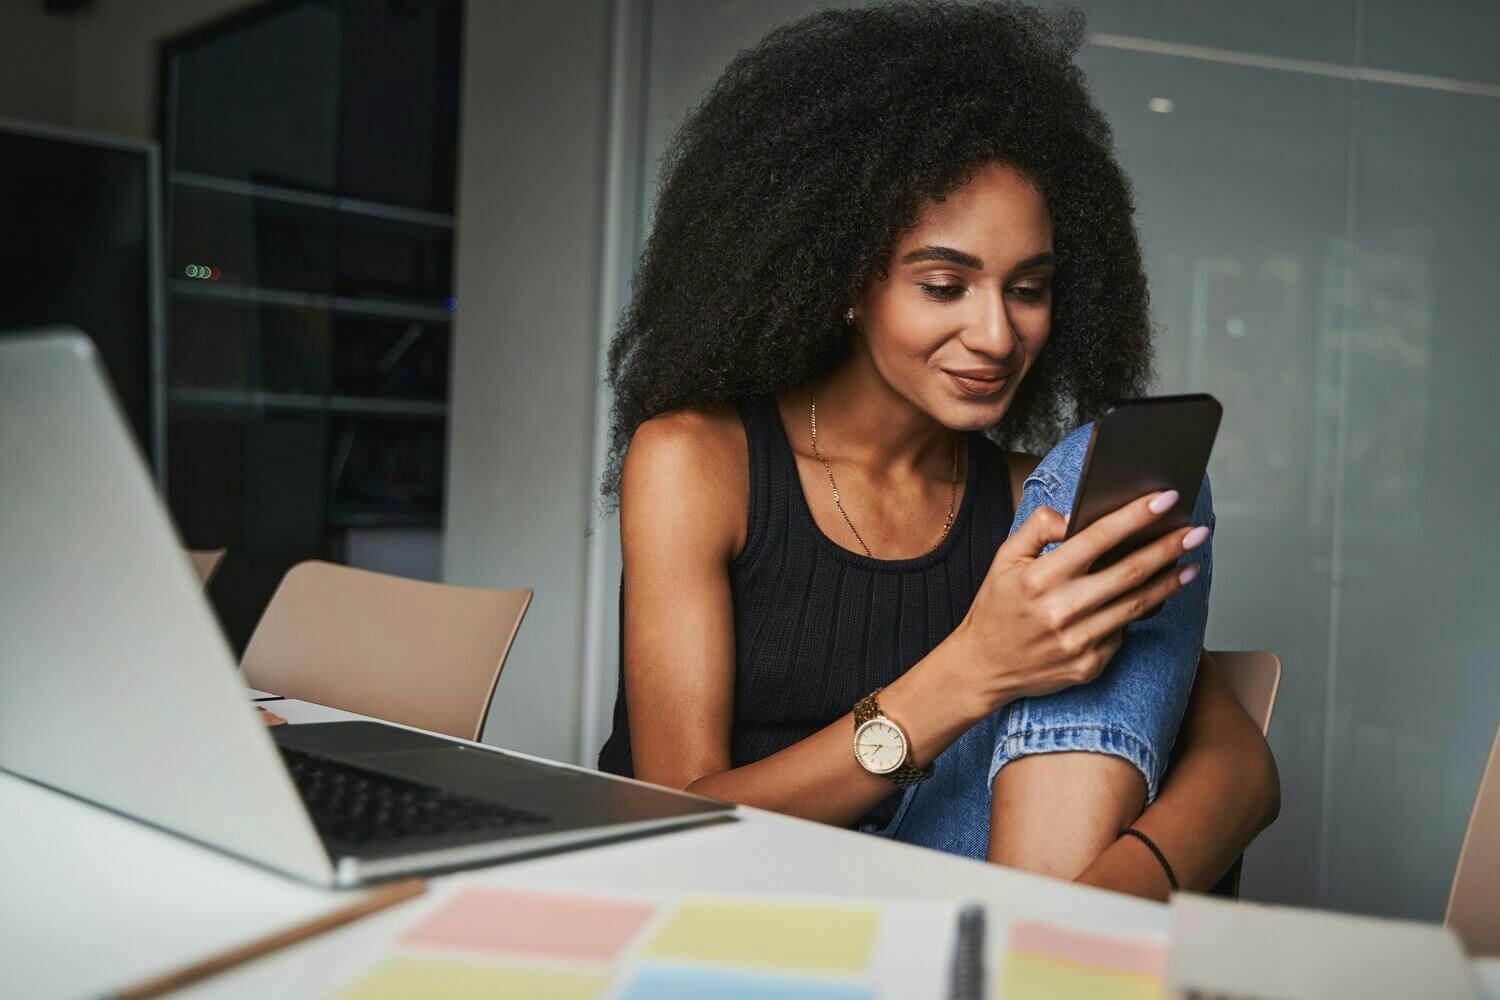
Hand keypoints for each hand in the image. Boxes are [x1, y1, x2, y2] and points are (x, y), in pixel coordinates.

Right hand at [949, 490, 1207, 715]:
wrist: (983, 666)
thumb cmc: (997, 606)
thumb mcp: (1004, 558)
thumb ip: (1037, 528)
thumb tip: (1073, 516)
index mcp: (1040, 577)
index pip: (1097, 538)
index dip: (1135, 516)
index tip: (1166, 499)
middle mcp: (1061, 610)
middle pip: (1129, 572)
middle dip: (1168, 548)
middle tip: (1197, 531)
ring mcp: (1077, 642)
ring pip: (1136, 605)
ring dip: (1168, 582)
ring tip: (1189, 563)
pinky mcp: (1088, 665)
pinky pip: (1122, 634)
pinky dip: (1137, 614)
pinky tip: (1151, 599)